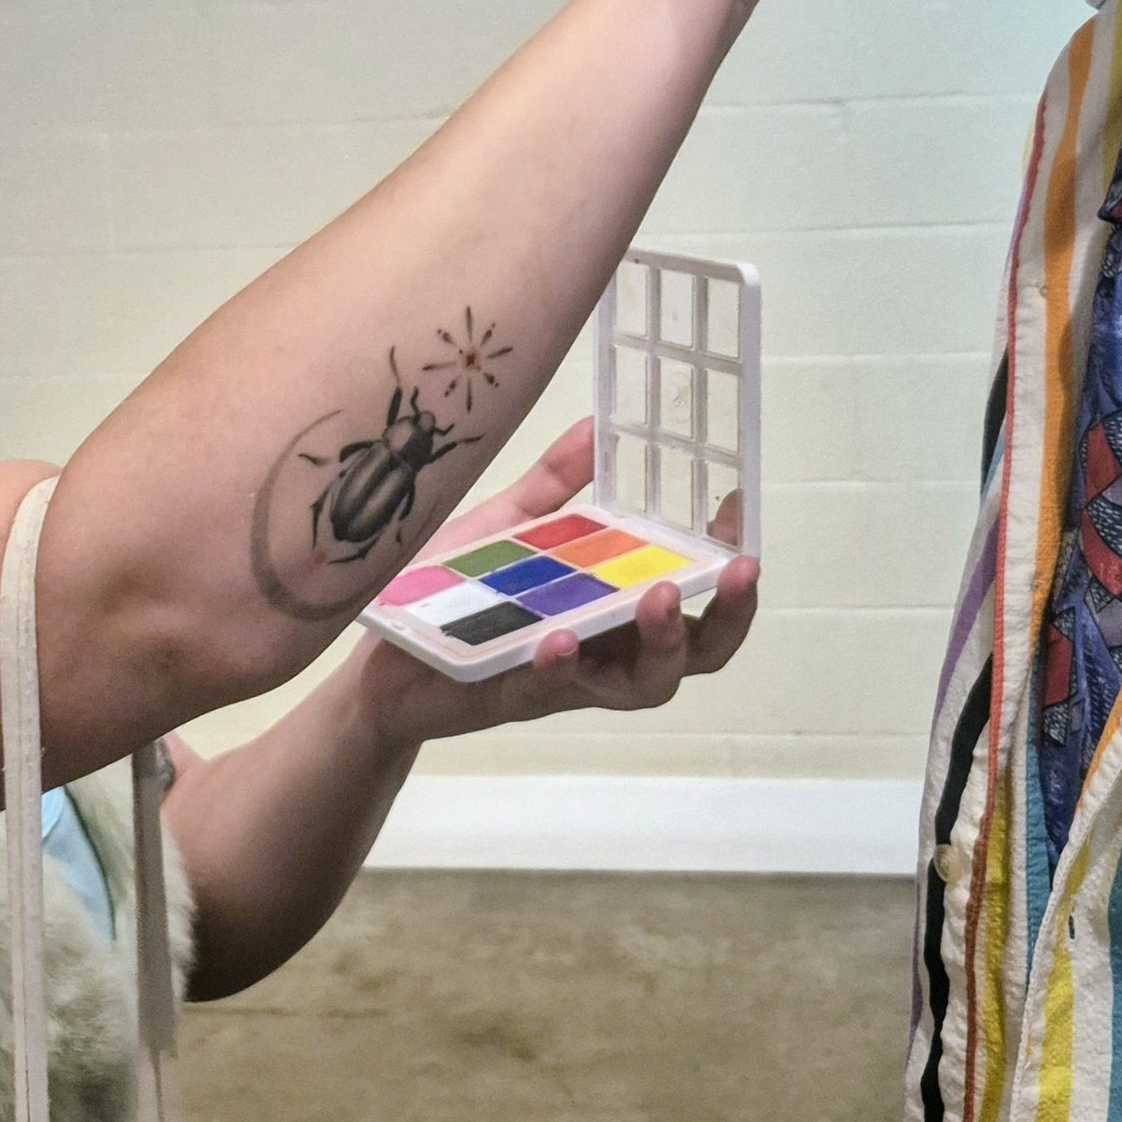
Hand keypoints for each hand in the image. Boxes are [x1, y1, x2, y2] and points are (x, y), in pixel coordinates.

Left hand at [353, 419, 759, 746]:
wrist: (381, 661)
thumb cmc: (458, 594)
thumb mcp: (512, 526)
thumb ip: (555, 485)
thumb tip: (595, 424)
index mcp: (617, 607)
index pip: (696, 594)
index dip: (730, 565)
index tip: (739, 511)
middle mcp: (608, 649)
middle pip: (698, 653)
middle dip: (728, 616)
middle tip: (738, 573)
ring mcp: (568, 680)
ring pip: (643, 684)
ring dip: (661, 642)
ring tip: (658, 598)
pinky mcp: (515, 697)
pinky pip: (550, 690)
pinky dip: (562, 666)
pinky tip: (562, 638)